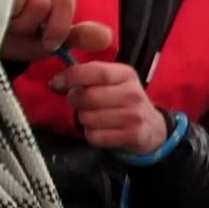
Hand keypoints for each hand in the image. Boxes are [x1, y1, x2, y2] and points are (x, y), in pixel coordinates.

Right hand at [1, 0, 111, 61]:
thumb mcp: (46, 41)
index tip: (48, 43)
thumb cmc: (11, 36)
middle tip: (27, 34)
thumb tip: (107, 36)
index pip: (67, 0)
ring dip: (21, 19)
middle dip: (45, 23)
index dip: (60, 25)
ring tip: (5, 22)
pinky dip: (6, 9)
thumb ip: (75, 37)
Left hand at [49, 61, 168, 154]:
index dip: (72, 76)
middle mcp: (132, 94)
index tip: (56, 82)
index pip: (96, 71)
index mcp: (126, 74)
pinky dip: (92, 135)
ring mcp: (134, 116)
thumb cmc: (124, 101)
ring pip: (88, 118)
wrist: (153, 128)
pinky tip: (101, 131)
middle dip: (75, 101)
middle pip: (89, 96)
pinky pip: (95, 136)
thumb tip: (55, 83)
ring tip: (94, 118)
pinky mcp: (132, 136)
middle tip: (79, 103)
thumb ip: (86, 77)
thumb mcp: (112, 82)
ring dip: (84, 119)